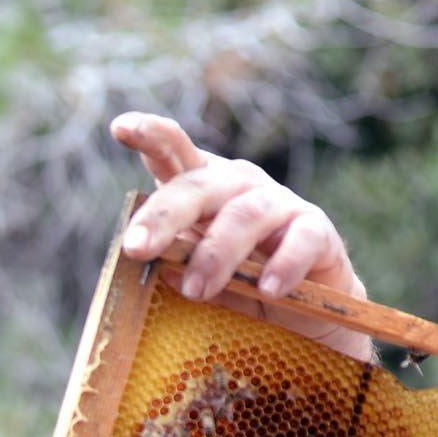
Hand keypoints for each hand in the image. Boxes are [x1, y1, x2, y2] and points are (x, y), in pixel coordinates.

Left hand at [109, 112, 373, 363]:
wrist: (302, 308)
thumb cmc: (237, 284)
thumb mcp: (198, 272)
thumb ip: (177, 265)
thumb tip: (157, 265)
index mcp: (202, 188)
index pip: (173, 153)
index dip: (150, 135)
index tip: (120, 128)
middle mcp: (239, 185)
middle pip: (199, 187)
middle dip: (164, 216)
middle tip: (136, 249)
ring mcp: (279, 203)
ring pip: (244, 216)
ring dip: (216, 254)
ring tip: (196, 291)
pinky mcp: (317, 230)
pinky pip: (301, 240)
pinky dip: (283, 265)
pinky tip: (267, 290)